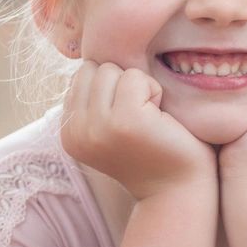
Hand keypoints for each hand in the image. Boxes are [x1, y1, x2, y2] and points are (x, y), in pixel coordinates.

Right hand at [60, 61, 215, 199]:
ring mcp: (98, 127)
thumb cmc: (152, 152)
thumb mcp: (110, 125)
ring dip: (139, 88)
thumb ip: (94, 97)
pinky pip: (136, 77)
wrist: (178, 191)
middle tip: (141, 120)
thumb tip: (90, 55)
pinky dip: (155, 92)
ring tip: (149, 120)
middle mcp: (75, 131)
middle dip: (123, 85)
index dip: (113, 89)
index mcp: (68, 132)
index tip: (128, 121)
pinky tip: (159, 120)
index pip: (82, 75)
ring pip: (113, 70)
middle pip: (95, 68)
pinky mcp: (125, 121)